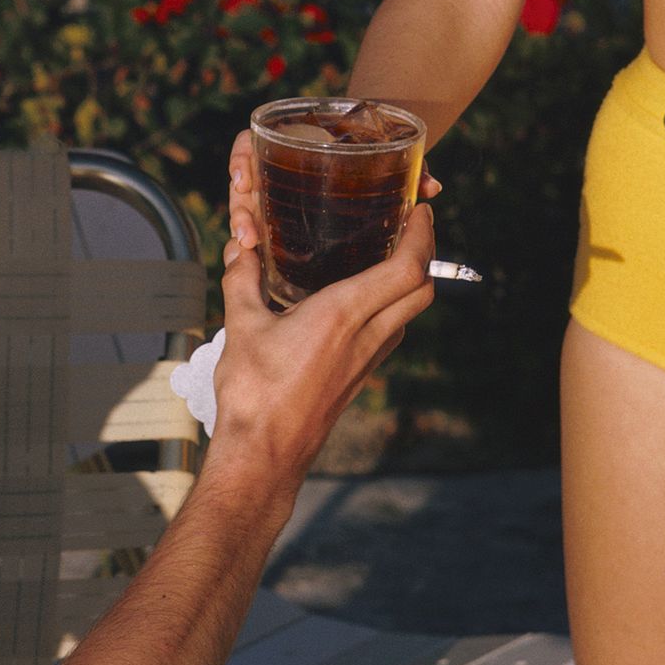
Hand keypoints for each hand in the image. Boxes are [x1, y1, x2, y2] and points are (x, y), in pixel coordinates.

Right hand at [218, 133, 437, 481]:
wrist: (264, 454)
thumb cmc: (253, 394)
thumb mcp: (240, 327)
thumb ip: (242, 281)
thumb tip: (239, 249)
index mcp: (342, 314)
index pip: (408, 269)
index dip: (423, 235)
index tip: (421, 209)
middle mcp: (365, 336)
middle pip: (422, 290)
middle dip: (425, 253)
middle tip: (410, 226)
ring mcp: (367, 360)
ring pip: (409, 313)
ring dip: (410, 282)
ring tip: (388, 256)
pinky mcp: (359, 377)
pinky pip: (390, 334)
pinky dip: (390, 308)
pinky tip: (361, 302)